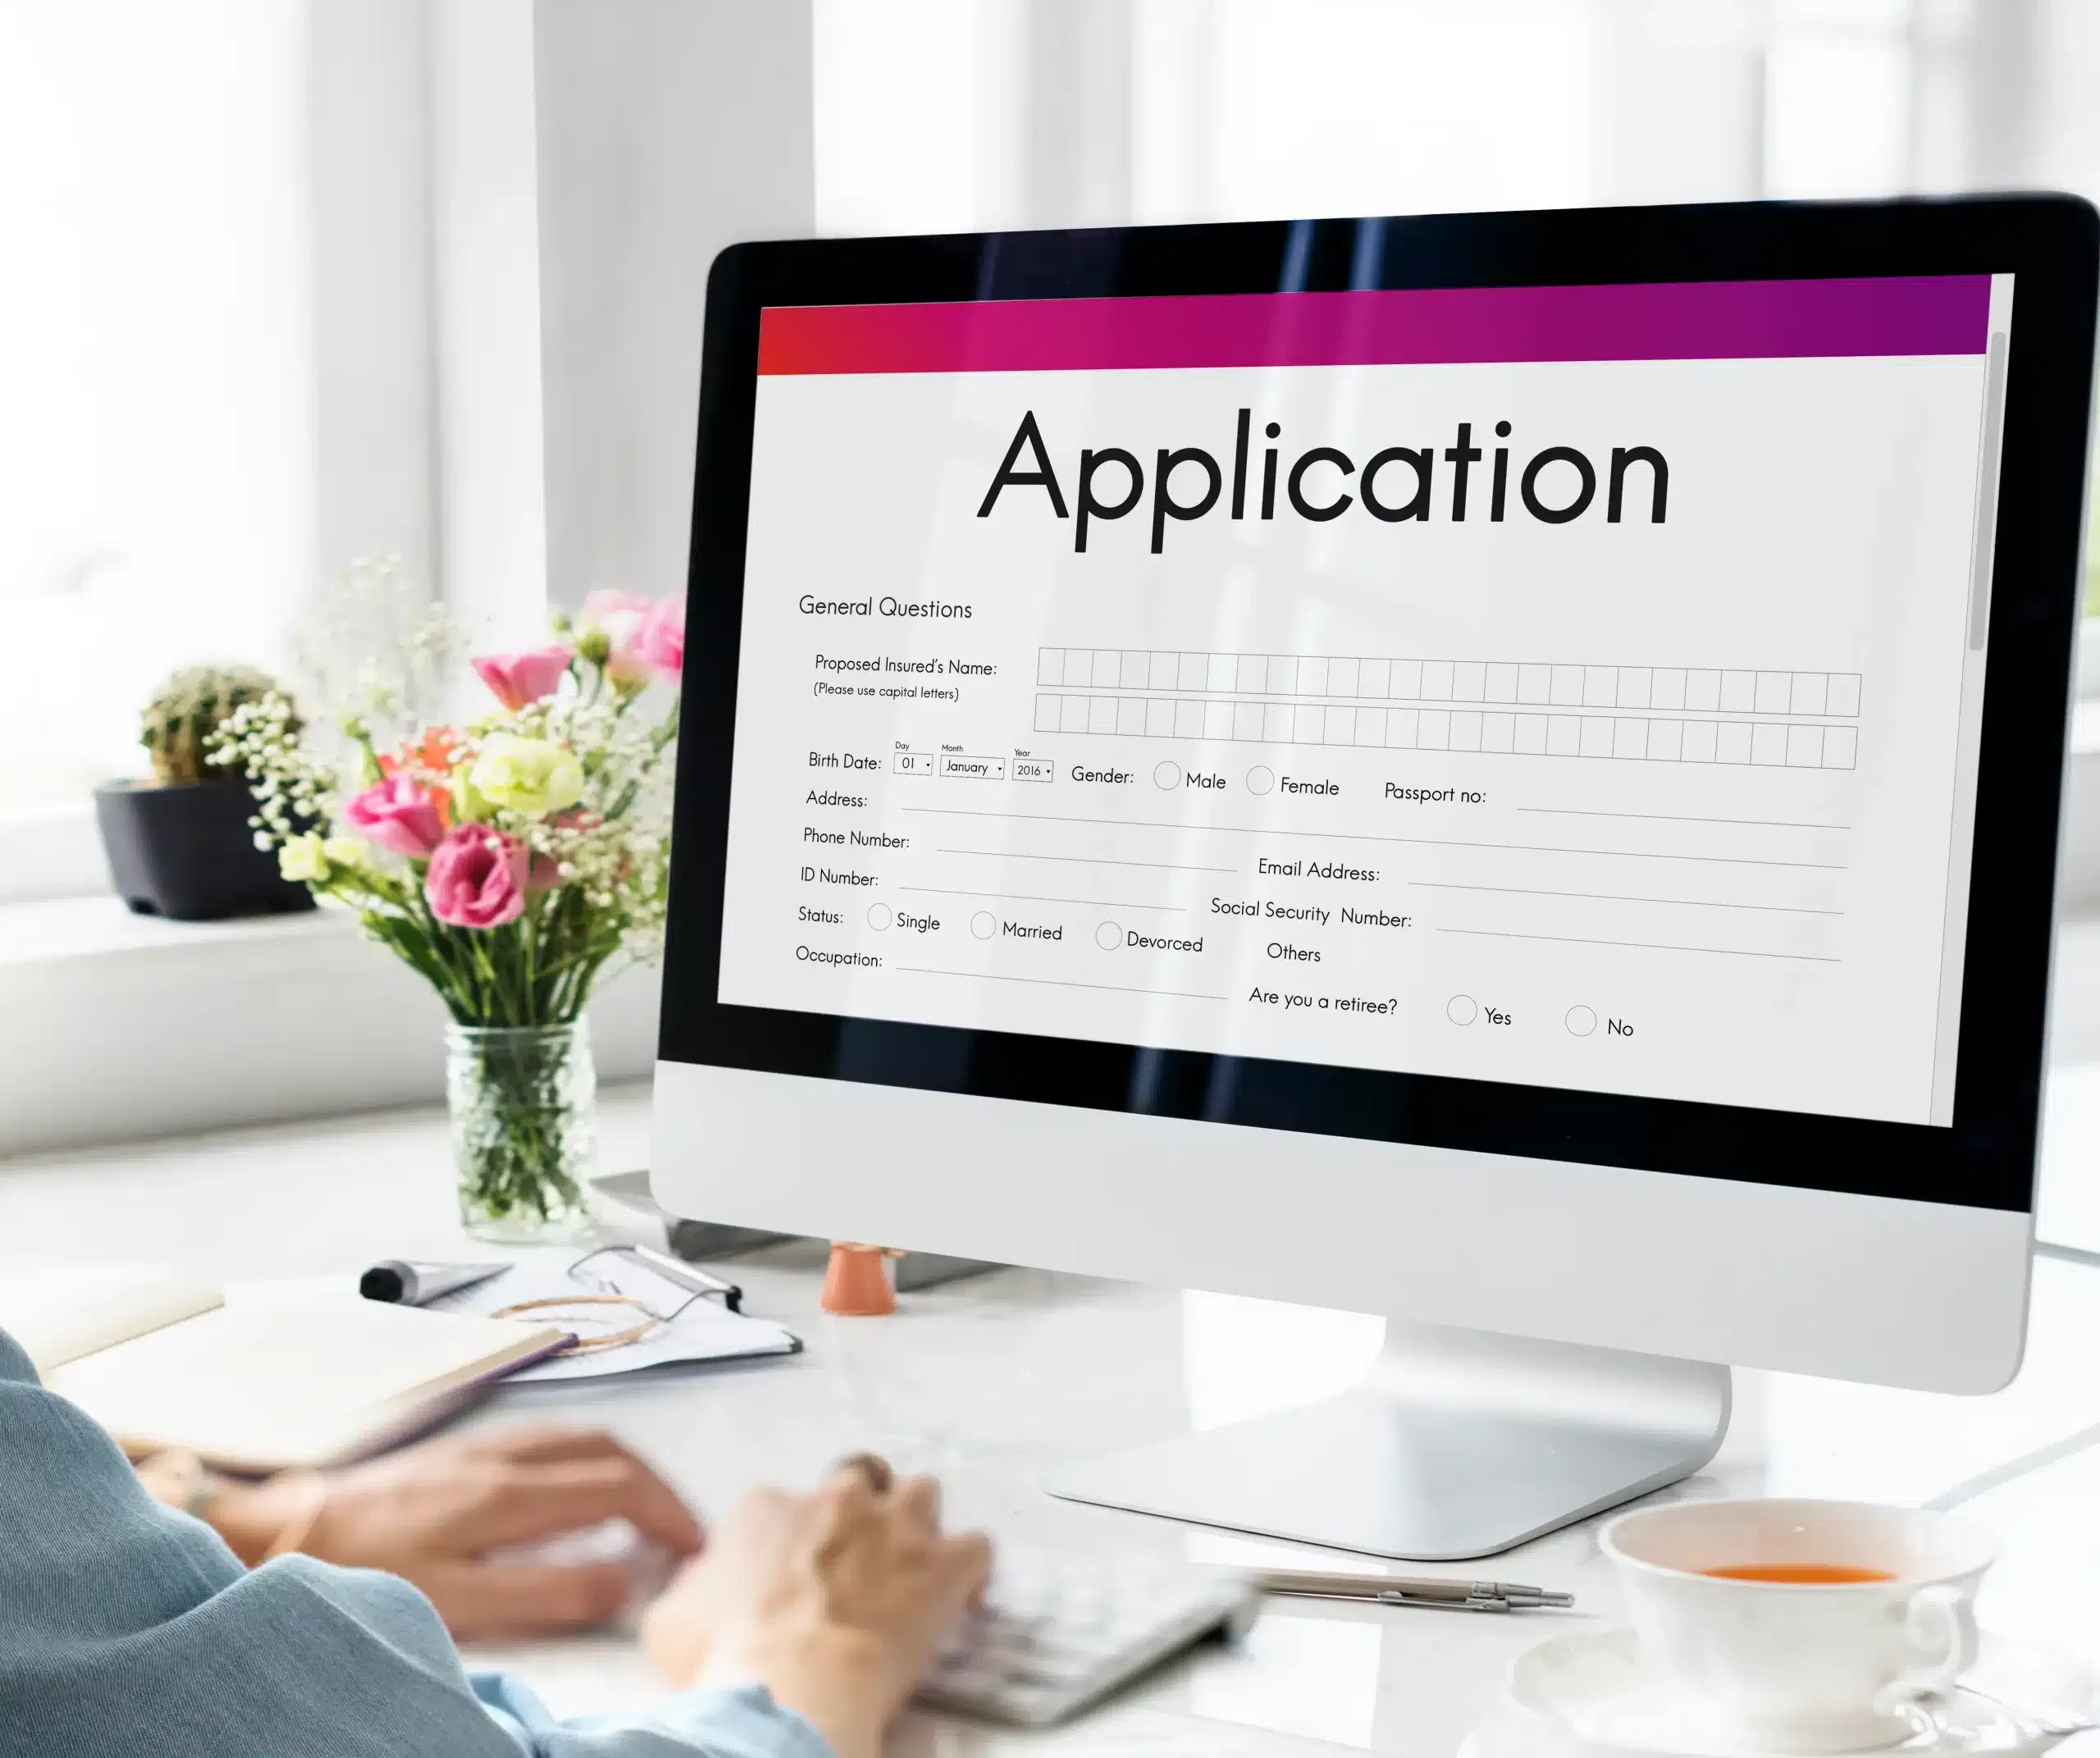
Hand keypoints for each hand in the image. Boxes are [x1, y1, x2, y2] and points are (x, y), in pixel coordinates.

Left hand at [216, 1427, 701, 1638]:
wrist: (287, 1529)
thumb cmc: (365, 1569)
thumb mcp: (458, 1600)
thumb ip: (546, 1590)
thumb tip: (622, 1580)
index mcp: (512, 1492)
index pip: (622, 1486)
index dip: (668, 1515)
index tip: (692, 1547)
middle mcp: (507, 1456)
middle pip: (612, 1451)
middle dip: (659, 1487)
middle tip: (680, 1529)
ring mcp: (484, 1445)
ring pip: (582, 1437)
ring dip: (627, 1467)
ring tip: (643, 1508)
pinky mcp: (462, 1450)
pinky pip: (550, 1437)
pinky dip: (588, 1457)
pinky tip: (577, 1485)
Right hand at [641, 1456, 990, 1757]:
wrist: (791, 1688)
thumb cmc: (726, 1659)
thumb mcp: (673, 1618)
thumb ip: (696, 1582)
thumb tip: (705, 1580)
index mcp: (768, 1508)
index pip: (783, 1504)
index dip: (792, 1540)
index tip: (793, 1575)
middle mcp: (836, 1500)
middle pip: (858, 1482)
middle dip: (860, 1514)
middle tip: (854, 1565)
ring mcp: (895, 1526)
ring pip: (922, 1493)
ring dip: (918, 1525)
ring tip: (911, 1567)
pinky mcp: (942, 1565)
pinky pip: (976, 1547)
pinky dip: (970, 1570)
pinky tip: (960, 1596)